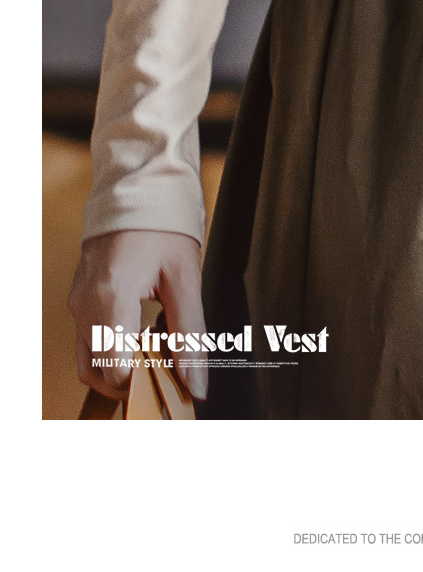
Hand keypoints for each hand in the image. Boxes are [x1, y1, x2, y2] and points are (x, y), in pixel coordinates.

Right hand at [68, 230, 207, 401]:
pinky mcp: (79, 299)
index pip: (116, 371)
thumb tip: (196, 383)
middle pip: (98, 374)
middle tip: (168, 367)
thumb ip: (191, 334)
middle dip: (132, 381)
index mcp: (110, 296)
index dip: (144, 384)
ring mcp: (78, 302)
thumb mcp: (187, 278)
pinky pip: (90, 340)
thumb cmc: (164, 225)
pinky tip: (145, 334)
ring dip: (121, 367)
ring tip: (159, 347)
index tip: (173, 379)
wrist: (139, 188)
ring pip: (90, 361)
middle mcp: (85, 304)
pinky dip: (114, 350)